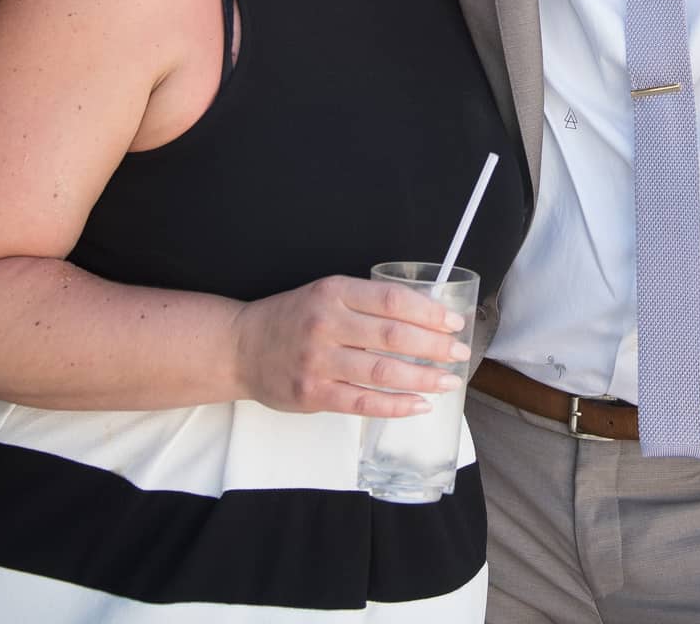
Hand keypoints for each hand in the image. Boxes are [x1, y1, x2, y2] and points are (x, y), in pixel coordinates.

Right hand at [229, 275, 468, 416]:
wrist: (239, 347)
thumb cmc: (292, 320)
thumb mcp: (326, 295)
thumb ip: (367, 303)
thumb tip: (426, 316)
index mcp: (334, 293)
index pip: (393, 300)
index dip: (429, 313)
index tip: (455, 323)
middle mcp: (326, 324)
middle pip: (393, 337)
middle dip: (435, 347)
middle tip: (460, 354)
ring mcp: (318, 361)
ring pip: (382, 372)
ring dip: (423, 379)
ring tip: (448, 382)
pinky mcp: (312, 393)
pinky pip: (363, 402)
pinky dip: (396, 406)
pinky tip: (419, 405)